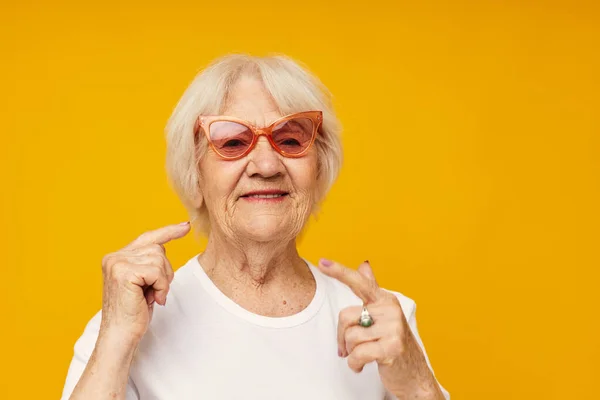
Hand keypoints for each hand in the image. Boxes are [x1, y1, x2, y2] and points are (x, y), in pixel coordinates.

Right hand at [99, 222, 190, 344]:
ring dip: (163, 280)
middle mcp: (114, 257)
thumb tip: (165, 244)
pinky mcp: (123, 273)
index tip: (186, 226)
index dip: (168, 231)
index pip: (147, 238)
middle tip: (156, 291)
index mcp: (117, 257)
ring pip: (159, 258)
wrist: (120, 336)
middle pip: (158, 248)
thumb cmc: (133, 313)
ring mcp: (117, 264)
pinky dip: (161, 286)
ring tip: (152, 295)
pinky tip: (153, 299)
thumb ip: (148, 263)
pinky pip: (157, 271)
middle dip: (165, 271)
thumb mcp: (144, 282)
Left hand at [317, 259, 443, 398]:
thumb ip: (372, 291)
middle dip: (342, 336)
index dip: (339, 271)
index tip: (322, 261)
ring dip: (350, 352)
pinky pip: (357, 354)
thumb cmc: (392, 343)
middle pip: (345, 316)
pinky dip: (354, 364)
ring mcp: (393, 328)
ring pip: (350, 337)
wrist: (413, 374)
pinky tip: (362, 366)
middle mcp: (390, 310)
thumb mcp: (383, 315)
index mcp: (385, 300)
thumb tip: (364, 265)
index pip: (360, 283)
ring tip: (362, 356)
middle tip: (350, 347)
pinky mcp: (392, 348)